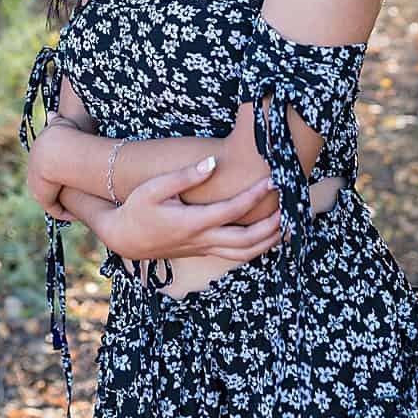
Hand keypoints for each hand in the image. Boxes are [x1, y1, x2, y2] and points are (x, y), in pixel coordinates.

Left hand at [25, 120, 76, 221]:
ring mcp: (36, 186)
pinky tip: (77, 214)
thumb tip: (52, 113)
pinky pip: (55, 209)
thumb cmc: (64, 133)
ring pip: (52, 198)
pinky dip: (66, 212)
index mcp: (37, 157)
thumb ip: (55, 121)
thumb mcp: (59, 125)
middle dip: (60, 192)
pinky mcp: (42, 197)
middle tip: (77, 196)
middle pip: (47, 187)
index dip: (59, 175)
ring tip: (79, 207)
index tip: (72, 179)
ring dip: (64, 204)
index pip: (46, 171)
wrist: (56, 149)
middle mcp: (33, 174)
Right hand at [96, 158, 282, 262]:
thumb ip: (185, 176)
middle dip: (273, 226)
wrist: (124, 238)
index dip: (255, 196)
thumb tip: (213, 163)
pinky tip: (270, 233)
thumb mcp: (155, 188)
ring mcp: (205, 249)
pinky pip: (237, 254)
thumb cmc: (138, 208)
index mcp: (192, 223)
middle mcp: (202, 240)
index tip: (272, 180)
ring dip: (270, 241)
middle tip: (292, 207)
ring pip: (245, 253)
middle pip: (247, 240)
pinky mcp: (204, 251)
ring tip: (290, 224)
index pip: (232, 211)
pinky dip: (257, 246)